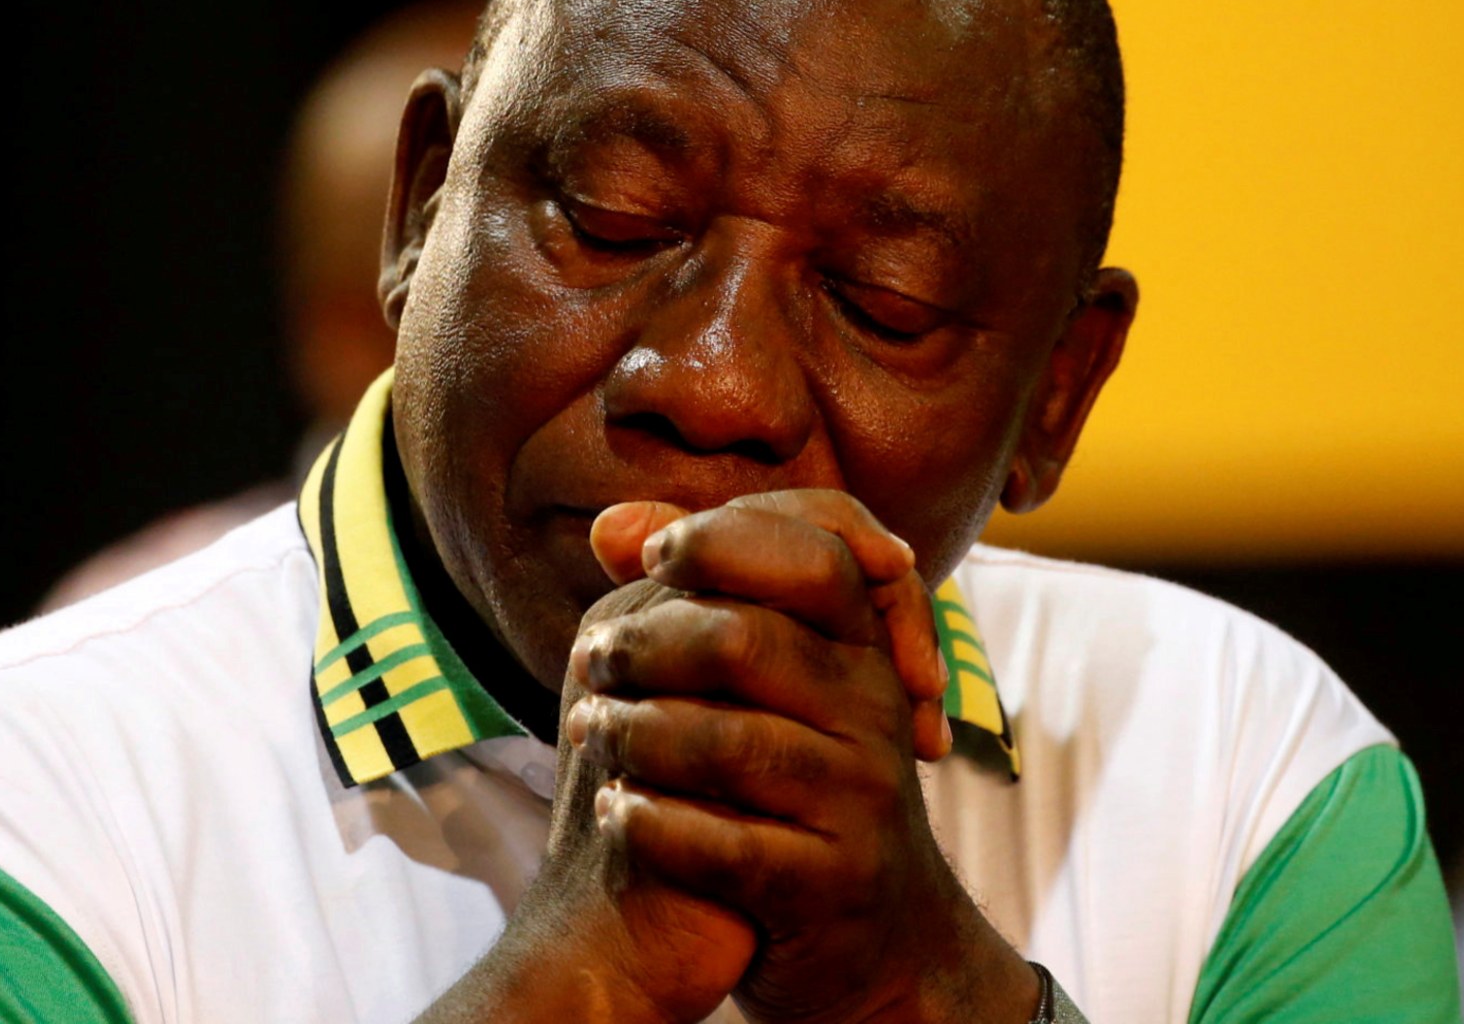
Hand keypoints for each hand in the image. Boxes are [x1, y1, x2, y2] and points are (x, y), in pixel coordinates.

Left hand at [570, 491, 1039, 1023]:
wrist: (867, 937)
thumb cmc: (789, 787)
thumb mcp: (767, 687)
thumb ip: (698, 596)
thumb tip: (607, 525)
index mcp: (864, 651)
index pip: (816, 556)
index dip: (723, 541)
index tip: (647, 559)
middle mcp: (877, 714)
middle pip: (748, 641)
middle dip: (646, 645)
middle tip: (589, 659)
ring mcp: (862, 801)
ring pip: (728, 743)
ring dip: (632, 734)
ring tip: (586, 732)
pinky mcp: (832, 884)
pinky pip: (727, 845)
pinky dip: (653, 823)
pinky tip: (614, 810)